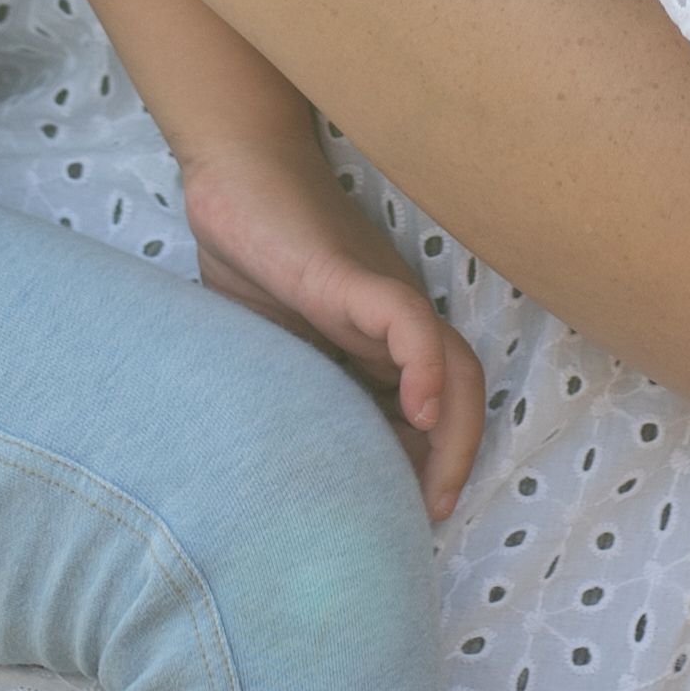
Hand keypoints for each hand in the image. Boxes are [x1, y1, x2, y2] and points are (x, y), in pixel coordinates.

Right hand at [176, 127, 490, 520]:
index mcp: (373, 342)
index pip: (430, 407)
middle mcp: (392, 322)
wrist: (231, 172)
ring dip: (455, 433)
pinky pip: (407, 322)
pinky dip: (423, 367)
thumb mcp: (269, 343)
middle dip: (454, 460)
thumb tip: (273, 463)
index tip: (408, 517)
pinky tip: (416, 409)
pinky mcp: (352, 277)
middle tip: (428, 517)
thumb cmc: (248, 253)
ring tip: (435, 489)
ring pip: (451, 364)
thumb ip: (290, 387)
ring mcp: (379, 297)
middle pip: (458, 391)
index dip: (429, 463)